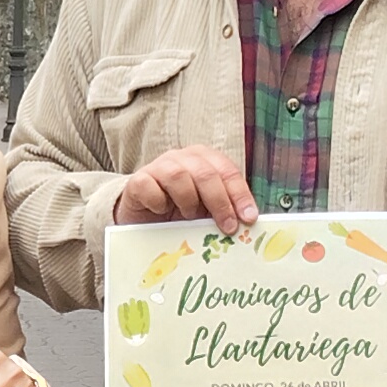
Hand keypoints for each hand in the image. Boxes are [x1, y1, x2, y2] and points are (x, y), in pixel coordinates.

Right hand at [111, 145, 257, 233]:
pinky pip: (149, 187)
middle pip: (205, 173)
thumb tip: (247, 222)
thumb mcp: (205, 212)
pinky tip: (161, 212)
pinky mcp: (137, 181)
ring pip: (178, 175)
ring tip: (189, 217)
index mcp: (204, 161)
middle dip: (220, 202)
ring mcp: (158, 167)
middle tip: (227, 227)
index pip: (227, 171)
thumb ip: (223, 211)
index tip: (249, 218)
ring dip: (188, 201)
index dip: (240, 194)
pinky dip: (158, 202)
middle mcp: (182, 158)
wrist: (142, 219)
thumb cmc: (177, 214)